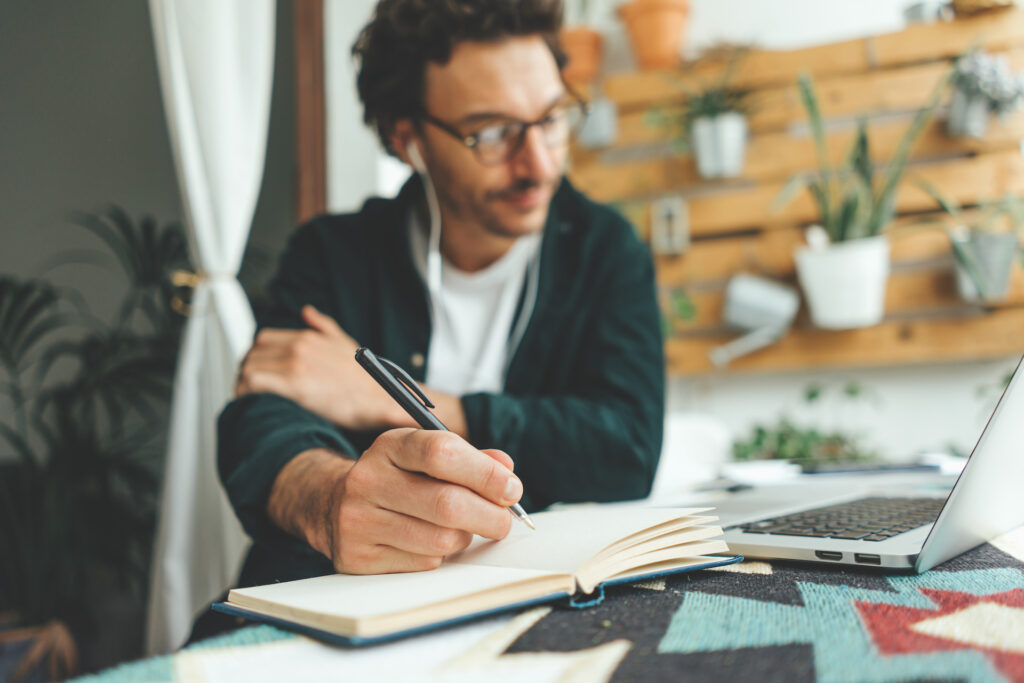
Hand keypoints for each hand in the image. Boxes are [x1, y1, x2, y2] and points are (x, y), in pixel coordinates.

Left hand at [236, 305, 412, 429]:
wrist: (378, 399)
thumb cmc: (363, 380)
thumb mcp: (344, 343)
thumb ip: (323, 325)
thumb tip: (306, 310)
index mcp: (307, 336)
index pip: (264, 340)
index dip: (257, 358)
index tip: (258, 373)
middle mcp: (298, 346)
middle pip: (253, 353)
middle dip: (248, 371)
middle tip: (251, 389)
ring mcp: (295, 363)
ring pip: (249, 367)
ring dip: (245, 384)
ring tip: (251, 399)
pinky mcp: (293, 384)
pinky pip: (253, 382)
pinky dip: (247, 393)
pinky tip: (254, 404)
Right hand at [273, 431, 522, 573]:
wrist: (332, 504)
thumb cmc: (397, 478)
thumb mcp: (426, 455)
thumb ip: (470, 459)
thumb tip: (505, 471)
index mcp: (390, 446)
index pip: (442, 452)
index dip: (485, 473)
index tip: (512, 488)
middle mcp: (368, 480)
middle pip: (447, 504)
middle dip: (490, 515)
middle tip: (504, 520)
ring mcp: (358, 520)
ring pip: (441, 540)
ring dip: (465, 538)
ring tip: (460, 529)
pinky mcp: (358, 558)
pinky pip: (423, 564)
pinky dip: (439, 556)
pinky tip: (428, 542)